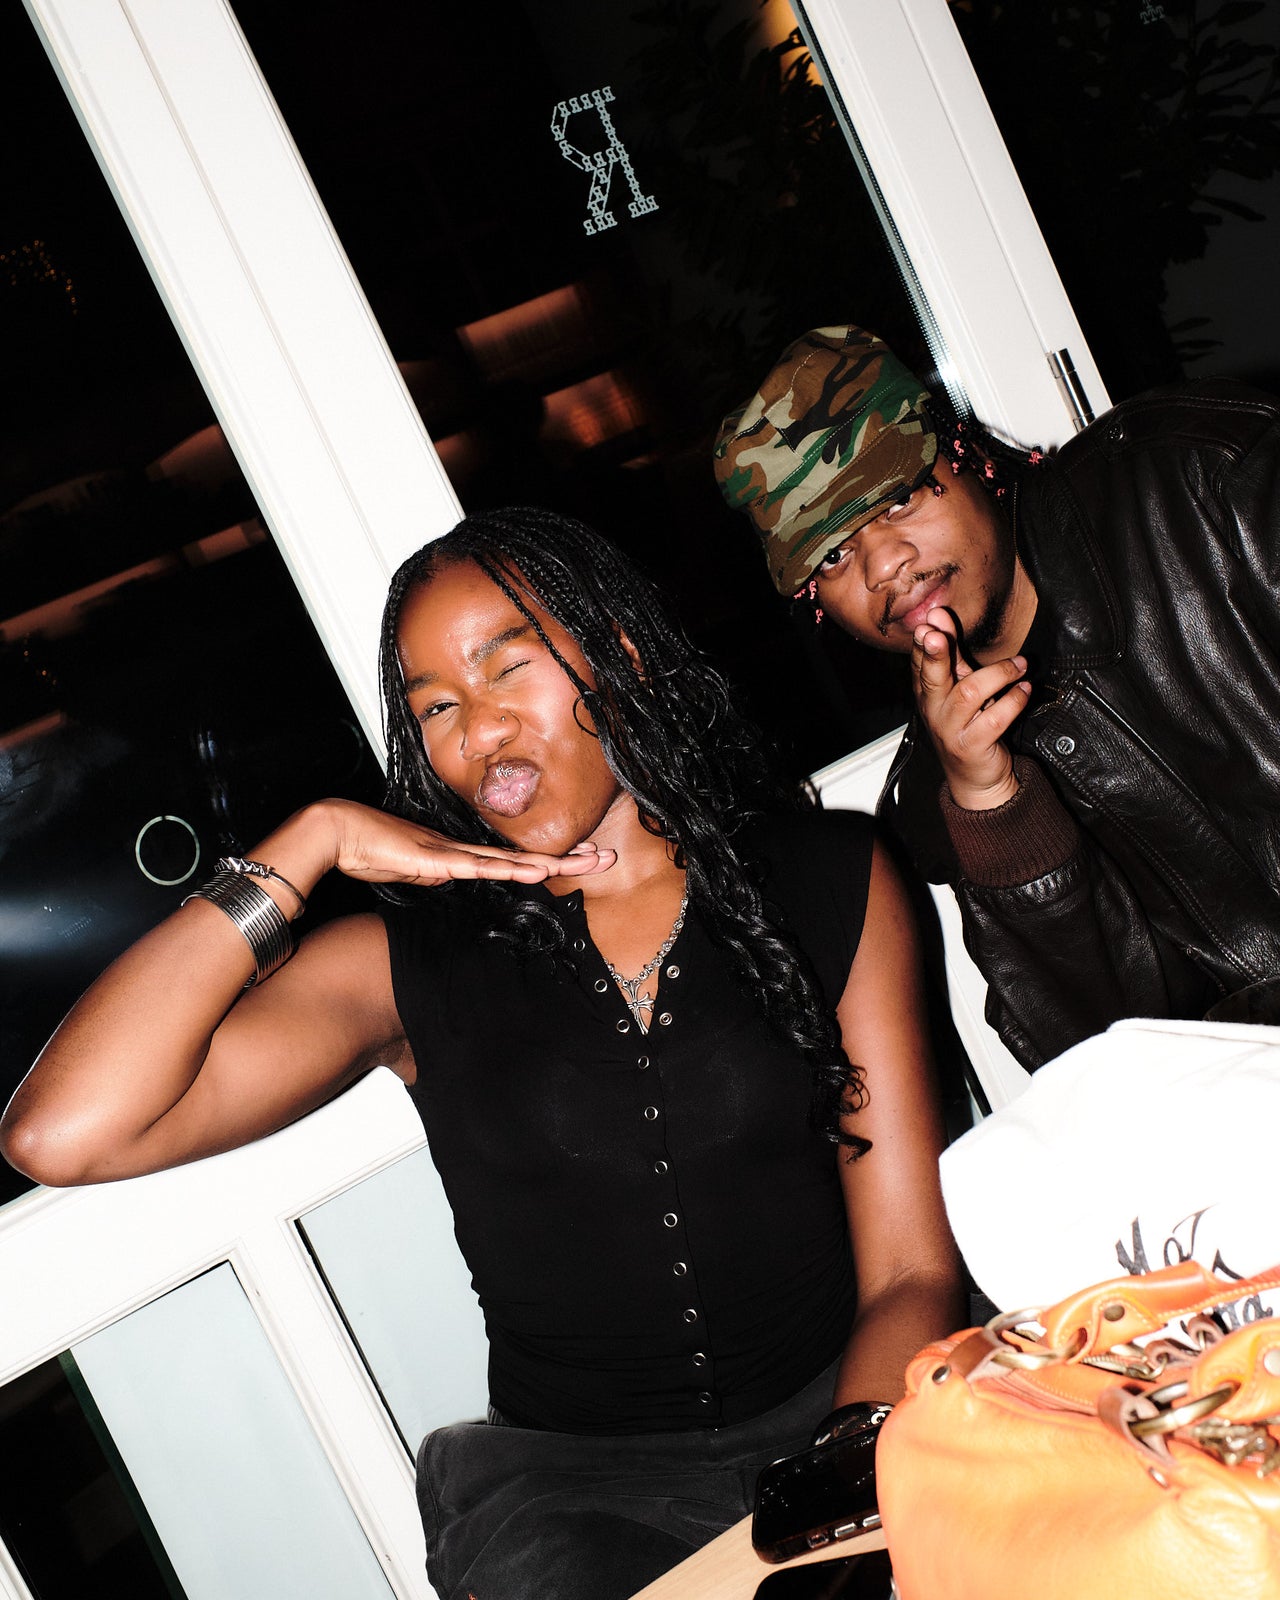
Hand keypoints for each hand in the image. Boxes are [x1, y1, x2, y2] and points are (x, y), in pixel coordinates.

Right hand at [258, 800, 616, 899]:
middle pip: (525, 857)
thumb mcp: (410, 871)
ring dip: (551, 863)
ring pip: (512, 860)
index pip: (513, 861)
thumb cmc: (368, 848)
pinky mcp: (438, 860)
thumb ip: (433, 873)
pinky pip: (481, 868)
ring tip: (588, 862)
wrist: (338, 831)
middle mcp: (463, 851)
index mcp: (459, 855)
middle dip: (567, 858)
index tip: (581, 859)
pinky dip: (511, 869)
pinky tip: (536, 871)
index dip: (548, 860)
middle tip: (606, 856)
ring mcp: (453, 853)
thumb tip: (451, 875)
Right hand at [911, 608, 1030, 810]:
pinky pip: (995, 719)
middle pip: (931, 678)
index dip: (924, 642)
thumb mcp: (959, 688)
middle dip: (934, 654)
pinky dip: (1015, 700)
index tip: (930, 621)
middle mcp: (934, 710)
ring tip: (1021, 665)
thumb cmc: (968, 726)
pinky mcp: (972, 746)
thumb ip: (953, 656)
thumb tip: (939, 617)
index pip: (920, 662)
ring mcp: (951, 729)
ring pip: (970, 693)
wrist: (975, 777)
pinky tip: (1026, 689)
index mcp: (928, 692)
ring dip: (999, 673)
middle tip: (937, 635)